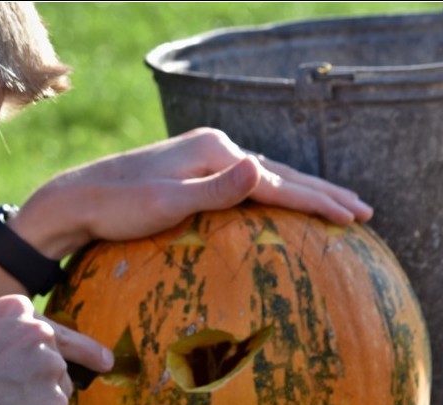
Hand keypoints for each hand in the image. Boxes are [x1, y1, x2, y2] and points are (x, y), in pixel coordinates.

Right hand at [0, 295, 110, 404]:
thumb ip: (2, 335)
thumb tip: (31, 352)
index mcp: (16, 309)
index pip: (52, 330)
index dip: (78, 348)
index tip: (105, 360)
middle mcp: (41, 333)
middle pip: (58, 363)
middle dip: (46, 382)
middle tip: (72, 379)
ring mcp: (51, 368)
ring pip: (54, 394)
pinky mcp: (54, 403)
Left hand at [13, 127, 372, 257]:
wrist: (77, 200)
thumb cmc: (118, 209)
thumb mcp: (167, 202)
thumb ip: (216, 189)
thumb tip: (263, 168)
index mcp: (214, 152)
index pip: (278, 181)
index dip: (319, 201)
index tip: (354, 219)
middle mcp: (213, 148)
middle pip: (281, 173)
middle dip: (324, 193)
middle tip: (365, 213)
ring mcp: (202, 157)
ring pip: (267, 176)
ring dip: (303, 191)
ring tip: (336, 206)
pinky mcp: (191, 171)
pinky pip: (246, 183)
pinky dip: (273, 193)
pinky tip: (280, 202)